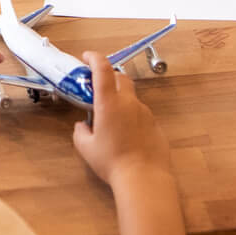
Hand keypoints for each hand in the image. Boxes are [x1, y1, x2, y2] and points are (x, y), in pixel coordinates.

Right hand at [71, 52, 171, 182]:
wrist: (144, 177)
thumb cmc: (112, 162)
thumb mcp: (86, 147)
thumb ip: (80, 131)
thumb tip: (82, 126)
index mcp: (109, 103)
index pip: (103, 69)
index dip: (94, 58)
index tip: (86, 57)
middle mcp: (129, 102)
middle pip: (120, 77)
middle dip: (108, 77)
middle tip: (97, 88)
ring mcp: (145, 112)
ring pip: (131, 97)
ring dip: (120, 99)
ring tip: (110, 118)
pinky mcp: (155, 124)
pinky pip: (140, 113)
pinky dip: (130, 115)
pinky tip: (125, 133)